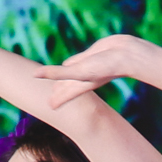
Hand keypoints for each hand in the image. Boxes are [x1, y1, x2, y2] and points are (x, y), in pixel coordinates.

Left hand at [32, 35, 151, 112]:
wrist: (127, 54)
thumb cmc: (107, 67)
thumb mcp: (79, 72)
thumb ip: (57, 74)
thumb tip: (34, 74)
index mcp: (80, 85)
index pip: (65, 95)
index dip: (57, 100)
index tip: (50, 107)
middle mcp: (83, 77)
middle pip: (66, 86)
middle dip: (59, 92)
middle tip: (51, 99)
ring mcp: (87, 66)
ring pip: (69, 73)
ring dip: (62, 77)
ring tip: (56, 83)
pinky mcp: (90, 55)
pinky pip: (76, 60)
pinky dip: (69, 63)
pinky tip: (67, 63)